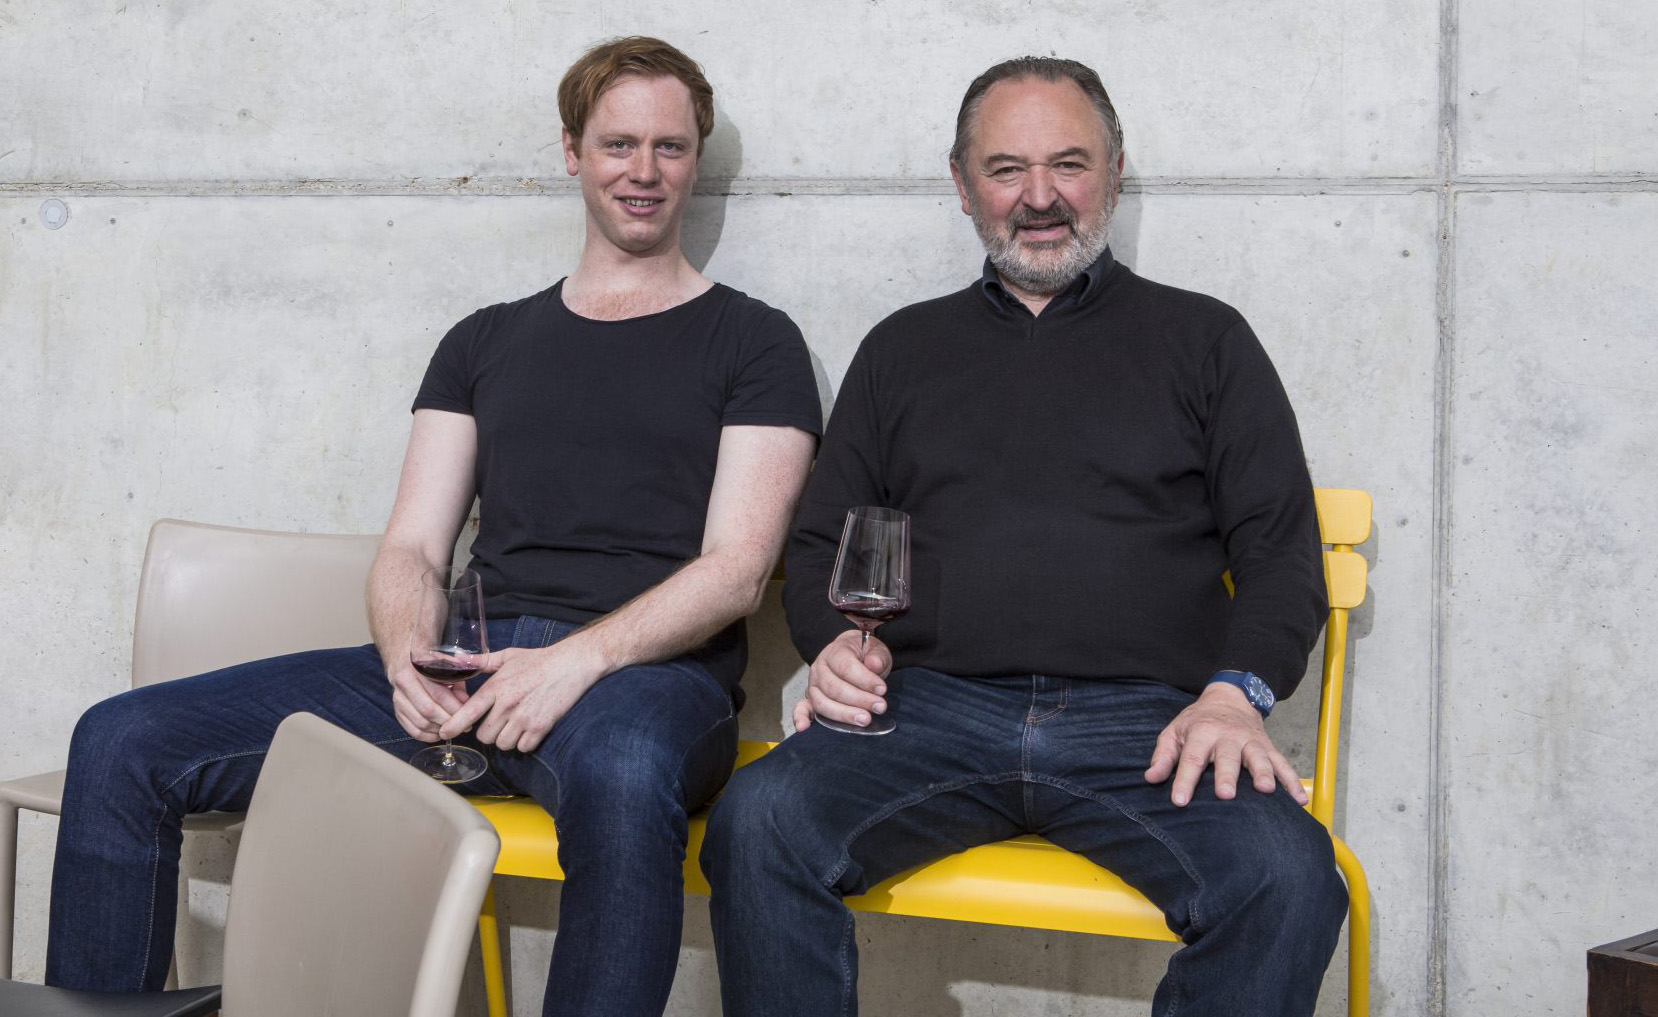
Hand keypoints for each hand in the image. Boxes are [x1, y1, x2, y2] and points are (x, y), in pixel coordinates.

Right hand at [387, 659, 470, 742]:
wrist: (404, 662)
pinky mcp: (397, 711)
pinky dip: (428, 736)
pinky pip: (413, 731)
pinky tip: (439, 733)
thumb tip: (465, 701)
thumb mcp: (447, 665)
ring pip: (420, 723)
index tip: (468, 714)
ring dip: (439, 730)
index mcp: (418, 668)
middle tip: (462, 725)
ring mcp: (398, 699)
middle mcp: (404, 683)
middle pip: (428, 711)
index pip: (438, 694)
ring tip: (452, 728)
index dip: (454, 707)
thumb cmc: (431, 663)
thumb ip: (458, 681)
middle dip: (448, 721)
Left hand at [438, 641, 605, 752]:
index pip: (468, 712)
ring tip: (513, 726)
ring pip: (502, 744)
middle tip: (496, 723)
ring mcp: (525, 718)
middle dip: (487, 733)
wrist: (572, 664)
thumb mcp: (508, 656)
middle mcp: (508, 704)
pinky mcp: (541, 727)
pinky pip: (523, 747)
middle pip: (484, 736)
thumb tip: (460, 660)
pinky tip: (528, 730)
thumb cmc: (539, 659)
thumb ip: (482, 661)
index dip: (453, 726)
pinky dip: (524, 743)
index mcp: (497, 687)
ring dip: (506, 739)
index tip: (444, 732)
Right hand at [793, 630, 891, 731]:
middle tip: (879, 707)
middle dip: (859, 700)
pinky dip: (800, 718)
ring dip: (844, 714)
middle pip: (835, 688)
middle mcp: (819, 669)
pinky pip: (802, 708)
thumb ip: (877, 656)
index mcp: (835, 652)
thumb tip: (873, 664)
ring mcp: (813, 685)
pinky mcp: (811, 699)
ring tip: (865, 719)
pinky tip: (803, 727)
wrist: (852, 654)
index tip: (882, 689)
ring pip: (823, 702)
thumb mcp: (876, 650)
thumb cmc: (864, 655)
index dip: (865, 680)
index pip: (846, 667)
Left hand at [1144, 682, 1305, 806]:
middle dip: (1227, 775)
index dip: (1184, 780)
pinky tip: (1299, 799)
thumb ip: (1163, 756)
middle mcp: (1228, 737)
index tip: (1179, 801)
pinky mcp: (1268, 748)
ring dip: (1263, 773)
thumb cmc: (1197, 722)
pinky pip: (1283, 764)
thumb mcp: (1174, 732)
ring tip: (1266, 791)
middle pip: (1227, 757)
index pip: (1191, 759)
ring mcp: (1251, 742)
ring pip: (1259, 757)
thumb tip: (1151, 777)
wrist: (1230, 699)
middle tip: (1226, 795)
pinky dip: (1292, 781)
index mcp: (1202, 733)